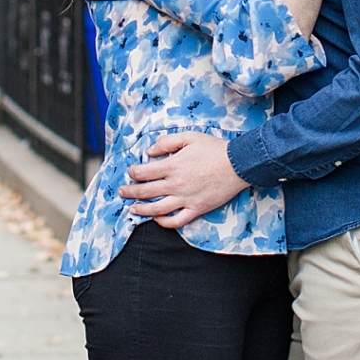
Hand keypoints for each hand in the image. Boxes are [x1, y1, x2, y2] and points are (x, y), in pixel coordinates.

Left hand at [120, 131, 246, 227]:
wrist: (238, 164)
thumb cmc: (214, 149)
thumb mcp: (188, 137)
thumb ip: (166, 142)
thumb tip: (149, 152)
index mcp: (172, 166)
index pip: (144, 172)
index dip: (133, 173)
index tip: (131, 172)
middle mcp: (175, 184)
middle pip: (145, 192)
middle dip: (130, 192)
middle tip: (122, 192)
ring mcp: (186, 199)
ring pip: (157, 209)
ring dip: (141, 210)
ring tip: (132, 209)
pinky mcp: (196, 209)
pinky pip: (176, 221)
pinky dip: (164, 223)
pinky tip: (157, 219)